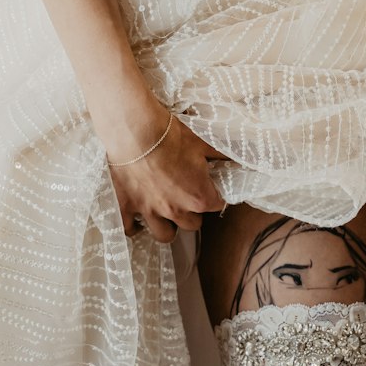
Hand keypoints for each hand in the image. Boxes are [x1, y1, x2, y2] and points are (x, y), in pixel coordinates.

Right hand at [107, 111, 228, 242]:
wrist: (135, 130)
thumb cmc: (170, 135)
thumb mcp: (202, 141)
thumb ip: (221, 154)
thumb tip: (238, 156)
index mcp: (198, 197)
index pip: (216, 205)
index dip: (213, 195)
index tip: (208, 187)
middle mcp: (176, 210)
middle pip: (192, 224)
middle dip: (192, 212)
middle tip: (186, 196)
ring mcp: (150, 211)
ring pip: (165, 235)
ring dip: (168, 225)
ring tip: (165, 212)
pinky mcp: (127, 207)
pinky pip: (130, 229)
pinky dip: (134, 227)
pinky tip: (137, 220)